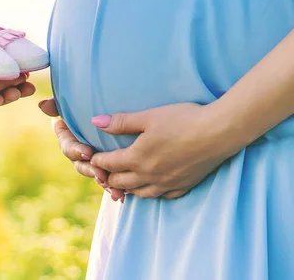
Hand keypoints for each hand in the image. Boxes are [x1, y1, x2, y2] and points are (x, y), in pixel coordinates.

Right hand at [38, 98, 125, 200]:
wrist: (126, 110)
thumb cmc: (97, 102)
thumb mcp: (78, 103)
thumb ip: (59, 104)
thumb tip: (41, 105)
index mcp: (70, 136)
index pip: (68, 145)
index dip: (76, 150)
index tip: (87, 152)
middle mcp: (79, 150)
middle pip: (80, 164)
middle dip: (89, 170)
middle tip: (100, 173)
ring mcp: (92, 161)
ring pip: (93, 174)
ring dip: (100, 181)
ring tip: (110, 186)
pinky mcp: (107, 168)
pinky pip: (108, 181)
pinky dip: (113, 189)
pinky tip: (120, 195)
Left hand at [90, 103, 238, 199]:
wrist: (219, 131)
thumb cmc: (183, 120)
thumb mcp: (149, 116)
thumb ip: (121, 122)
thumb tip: (95, 122)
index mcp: (138, 157)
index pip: (109, 164)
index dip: (98, 161)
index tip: (93, 157)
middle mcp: (150, 175)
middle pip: (121, 183)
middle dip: (109, 177)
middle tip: (104, 172)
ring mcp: (167, 183)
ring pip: (140, 193)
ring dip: (128, 188)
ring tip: (123, 182)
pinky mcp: (184, 185)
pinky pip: (163, 196)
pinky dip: (152, 192)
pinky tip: (152, 187)